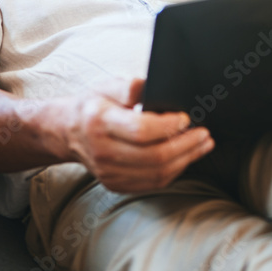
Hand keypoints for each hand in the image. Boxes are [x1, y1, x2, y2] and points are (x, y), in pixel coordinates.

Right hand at [66, 78, 213, 191]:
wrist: (67, 132)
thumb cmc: (93, 106)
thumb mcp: (107, 86)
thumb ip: (130, 86)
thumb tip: (154, 88)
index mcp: (100, 122)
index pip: (141, 130)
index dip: (168, 126)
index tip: (186, 118)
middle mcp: (102, 151)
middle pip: (153, 156)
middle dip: (186, 145)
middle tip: (204, 134)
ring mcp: (108, 172)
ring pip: (156, 173)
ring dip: (185, 160)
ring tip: (202, 145)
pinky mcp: (115, 183)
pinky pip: (151, 183)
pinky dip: (174, 171)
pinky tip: (185, 157)